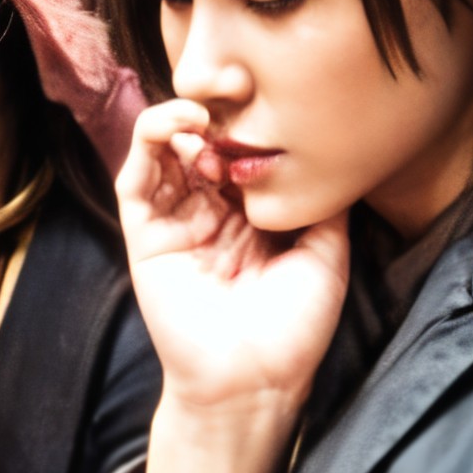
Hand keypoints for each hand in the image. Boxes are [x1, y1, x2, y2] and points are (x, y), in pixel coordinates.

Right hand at [111, 100, 345, 472]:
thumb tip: (336, 153)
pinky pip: (137, 175)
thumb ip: (325, 202)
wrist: (253, 382)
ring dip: (183, 119)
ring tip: (207, 111)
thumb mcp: (327, 253)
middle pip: (203, 141)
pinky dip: (153, 139)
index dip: (252, 120)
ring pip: (166, 149)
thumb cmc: (293, 329)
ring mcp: (175, 221)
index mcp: (250, 217)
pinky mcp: (144, 233)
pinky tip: (183, 126)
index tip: (273, 98)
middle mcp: (210, 212)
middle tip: (238, 91)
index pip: (243, 149)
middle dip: (218, 110)